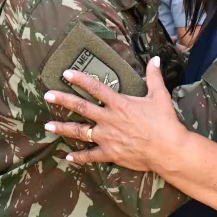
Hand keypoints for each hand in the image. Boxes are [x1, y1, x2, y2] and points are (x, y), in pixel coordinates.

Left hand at [43, 56, 183, 170]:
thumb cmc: (165, 122)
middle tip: (47, 95)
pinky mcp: (110, 154)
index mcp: (119, 103)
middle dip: (62, 100)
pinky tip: (68, 157)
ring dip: (63, 128)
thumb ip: (154, 76)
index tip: (66, 74)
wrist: (168, 149)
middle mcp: (109, 119)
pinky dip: (79, 157)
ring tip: (47, 126)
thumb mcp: (160, 95)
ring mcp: (107, 138)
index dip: (80, 79)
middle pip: (81, 107)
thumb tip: (155, 58)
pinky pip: (90, 156)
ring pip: (80, 132)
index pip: (96, 88)